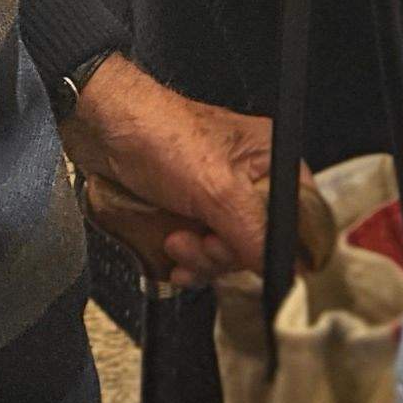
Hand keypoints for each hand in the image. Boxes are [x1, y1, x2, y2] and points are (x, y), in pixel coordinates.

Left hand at [62, 58, 269, 281]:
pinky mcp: (191, 215)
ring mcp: (219, 201)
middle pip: (261, 244)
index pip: (300, 220)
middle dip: (226, 253)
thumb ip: (253, 232)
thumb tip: (286, 273)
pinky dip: (188, 262)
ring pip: (229, 255)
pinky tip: (171, 253)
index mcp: (273, 163)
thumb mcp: (216, 188)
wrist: (102, 129)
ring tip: (176, 240)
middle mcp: (251, 183)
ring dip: (201, 259)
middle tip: (202, 240)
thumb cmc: (160, 135)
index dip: (278, 246)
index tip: (251, 256)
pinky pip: (202, 255)